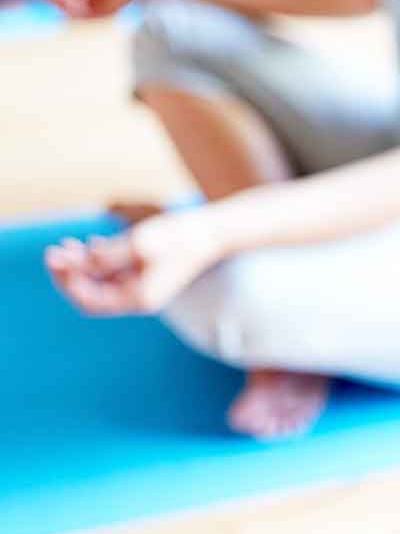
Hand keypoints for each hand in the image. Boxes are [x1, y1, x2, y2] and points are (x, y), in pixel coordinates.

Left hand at [44, 209, 224, 315]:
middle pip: (91, 294)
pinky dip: (97, 259)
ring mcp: (140, 284)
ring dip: (80, 265)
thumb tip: (82, 260)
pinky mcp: (144, 271)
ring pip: (99, 281)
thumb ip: (107, 255)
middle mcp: (137, 297)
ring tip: (65, 245)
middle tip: (53, 252)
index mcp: (138, 299)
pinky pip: (112, 271)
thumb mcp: (140, 244)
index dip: (68, 282)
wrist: (211, 232)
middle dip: (70, 274)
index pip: (90, 301)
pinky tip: (88, 244)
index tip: (56, 259)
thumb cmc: (179, 237)